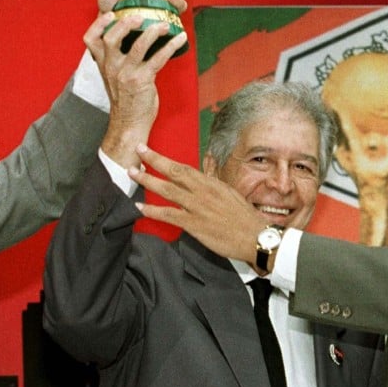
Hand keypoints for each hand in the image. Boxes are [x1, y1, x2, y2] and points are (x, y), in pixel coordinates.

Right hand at [84, 16, 184, 167]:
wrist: (129, 124)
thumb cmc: (125, 99)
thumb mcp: (114, 76)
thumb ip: (118, 58)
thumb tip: (134, 36)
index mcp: (103, 64)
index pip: (91, 39)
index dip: (98, 23)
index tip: (111, 13)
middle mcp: (112, 67)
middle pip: (111, 38)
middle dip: (126, 23)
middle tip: (140, 16)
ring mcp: (126, 74)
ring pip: (138, 46)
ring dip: (153, 32)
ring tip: (165, 25)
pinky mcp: (142, 81)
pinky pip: (158, 59)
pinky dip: (171, 46)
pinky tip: (180, 39)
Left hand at [130, 144, 262, 263]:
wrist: (255, 236)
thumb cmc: (243, 217)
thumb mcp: (228, 193)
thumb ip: (212, 183)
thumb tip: (205, 172)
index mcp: (210, 183)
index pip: (182, 167)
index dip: (163, 158)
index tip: (148, 150)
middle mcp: (202, 191)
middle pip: (173, 173)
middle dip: (153, 162)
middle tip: (136, 153)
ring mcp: (197, 207)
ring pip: (168, 191)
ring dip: (148, 181)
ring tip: (133, 174)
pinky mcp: (195, 225)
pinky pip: (169, 216)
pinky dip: (153, 211)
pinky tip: (140, 208)